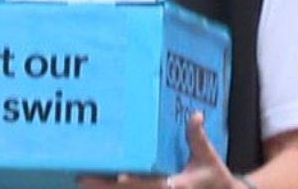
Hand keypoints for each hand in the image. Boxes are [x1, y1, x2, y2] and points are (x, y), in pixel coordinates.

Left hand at [77, 112, 240, 188]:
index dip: (133, 182)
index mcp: (175, 185)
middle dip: (105, 187)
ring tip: (84, 182)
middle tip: (82, 179)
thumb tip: (195, 116)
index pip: (150, 184)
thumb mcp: (208, 157)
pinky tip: (101, 185)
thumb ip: (197, 136)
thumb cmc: (215, 177)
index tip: (117, 176)